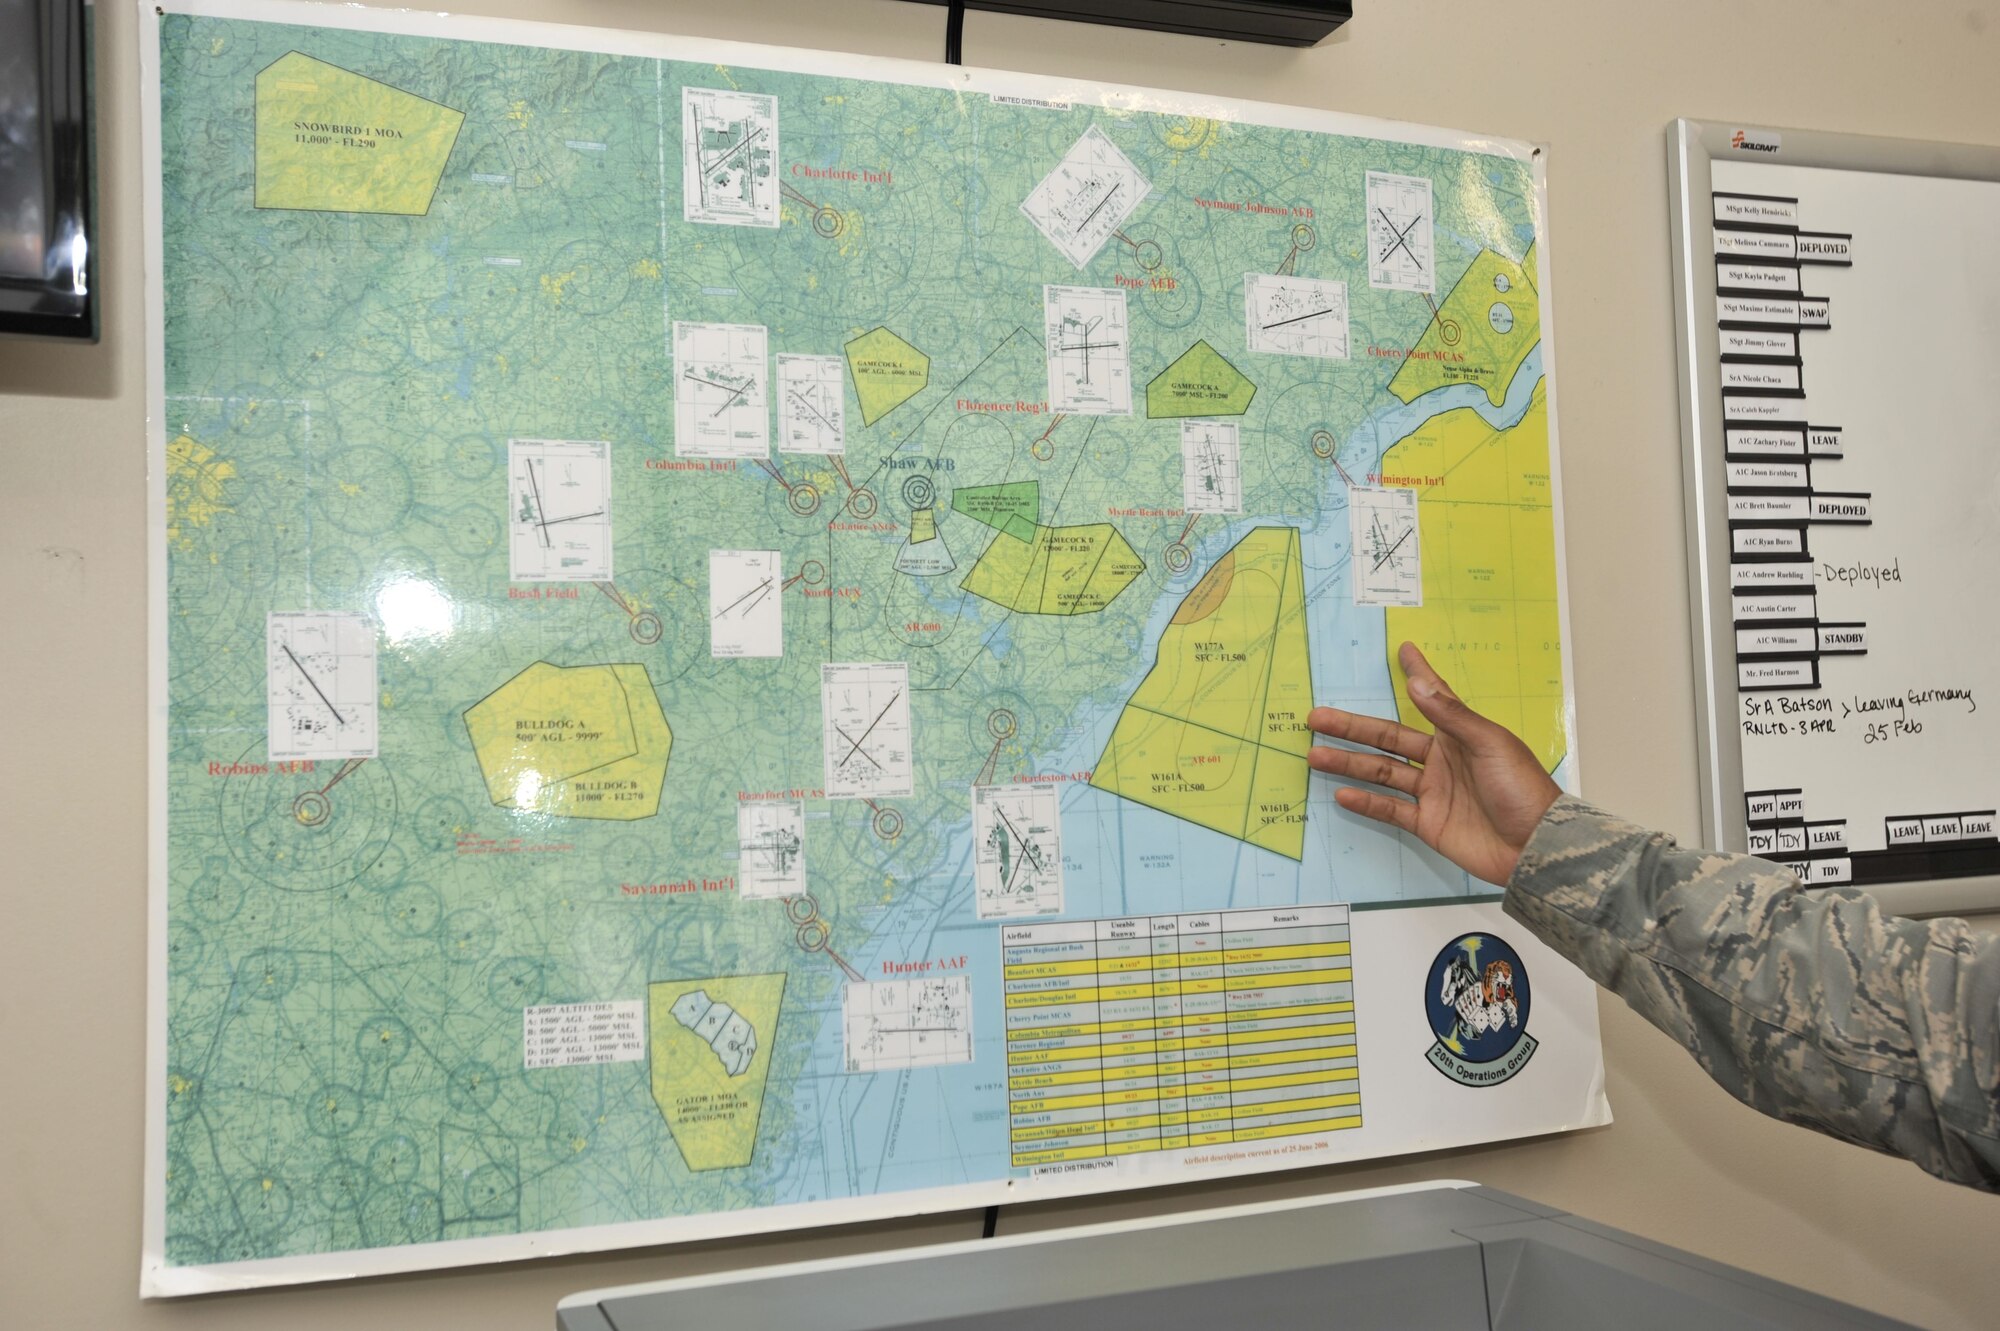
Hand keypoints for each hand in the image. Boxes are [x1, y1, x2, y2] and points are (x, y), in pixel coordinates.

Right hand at [1306, 642, 1559, 885]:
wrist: (1535, 846)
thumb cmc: (1521, 788)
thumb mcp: (1490, 744)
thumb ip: (1450, 716)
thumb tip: (1417, 683)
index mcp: (1459, 735)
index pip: (1432, 697)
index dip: (1417, 674)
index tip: (1403, 650)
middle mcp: (1441, 760)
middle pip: (1389, 738)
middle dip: (1353, 727)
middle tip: (1318, 717)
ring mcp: (1433, 792)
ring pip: (1382, 772)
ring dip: (1349, 763)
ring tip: (1315, 755)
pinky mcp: (1428, 823)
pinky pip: (1390, 809)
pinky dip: (1366, 803)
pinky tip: (1342, 793)